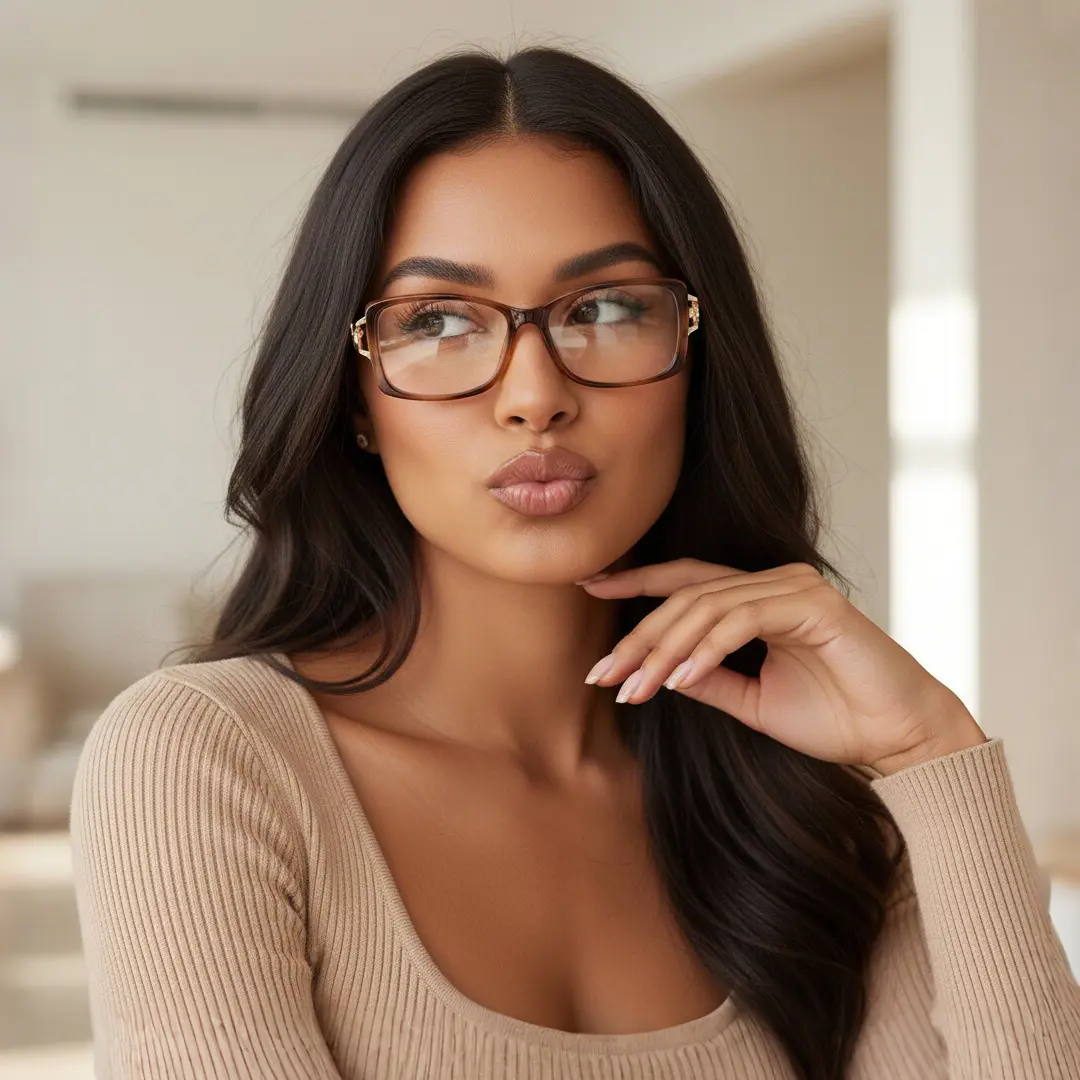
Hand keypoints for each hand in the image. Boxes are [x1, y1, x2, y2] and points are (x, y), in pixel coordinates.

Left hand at [579, 559, 986, 775]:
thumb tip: (656, 671)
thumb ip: (708, 679)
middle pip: (686, 595)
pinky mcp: (813, 603)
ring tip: (634, 687)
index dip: (636, 583)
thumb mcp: (752, 702)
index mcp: (761, 599)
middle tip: (603, 674)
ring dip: (664, 649)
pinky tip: (679, 678)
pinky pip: (743, 618)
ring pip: (707, 605)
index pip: (687, 582)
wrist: (901, 738)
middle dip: (639, 636)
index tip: (590, 589)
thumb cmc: (835, 719)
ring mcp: (795, 587)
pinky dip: (706, 648)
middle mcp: (775, 582)